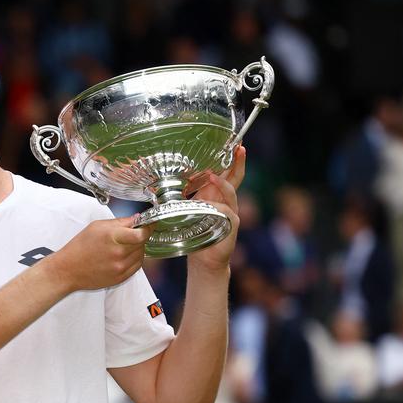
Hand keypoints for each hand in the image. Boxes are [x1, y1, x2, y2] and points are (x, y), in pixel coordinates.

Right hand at [43, 216, 149, 291]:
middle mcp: (118, 253)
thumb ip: (119, 222)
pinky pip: (137, 266)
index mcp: (112, 237)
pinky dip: (134, 259)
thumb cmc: (80, 247)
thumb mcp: (96, 227)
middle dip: (139, 237)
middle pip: (142, 243)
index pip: (141, 233)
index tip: (149, 224)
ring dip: (137, 248)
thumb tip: (137, 219)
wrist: (68, 270)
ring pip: (141, 254)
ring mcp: (120, 267)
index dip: (148, 228)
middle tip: (130, 235)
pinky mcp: (121, 277)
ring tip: (122, 246)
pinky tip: (122, 256)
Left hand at [187, 145, 244, 272]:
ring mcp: (231, 211)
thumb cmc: (194, 233)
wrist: (203, 258)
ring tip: (213, 176)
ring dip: (223, 184)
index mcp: (215, 194)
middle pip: (236, 177)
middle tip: (240, 148)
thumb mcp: (186, 210)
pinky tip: (209, 203)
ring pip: (231, 192)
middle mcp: (226, 200)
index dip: (229, 159)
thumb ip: (182, 197)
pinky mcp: (231, 224)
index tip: (232, 144)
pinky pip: (226, 210)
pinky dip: (218, 205)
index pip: (225, 172)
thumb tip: (161, 185)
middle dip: (238, 162)